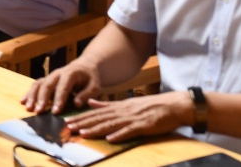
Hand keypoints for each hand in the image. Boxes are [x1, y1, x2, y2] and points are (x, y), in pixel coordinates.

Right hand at [21, 60, 102, 113]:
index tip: (55, 112)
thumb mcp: (95, 86)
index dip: (59, 99)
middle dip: (41, 99)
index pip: (63, 87)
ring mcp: (50, 76)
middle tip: (38, 112)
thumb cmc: (90, 78)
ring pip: (38, 84)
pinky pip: (35, 85)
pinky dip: (29, 93)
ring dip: (32, 96)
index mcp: (70, 73)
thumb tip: (77, 104)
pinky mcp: (46, 80)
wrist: (84, 66)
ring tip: (28, 108)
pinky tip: (23, 101)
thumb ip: (87, 94)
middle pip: (47, 85)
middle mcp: (57, 73)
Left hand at [64, 93, 192, 142]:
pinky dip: (120, 135)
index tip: (67, 121)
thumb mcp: (126, 103)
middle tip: (68, 128)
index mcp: (118, 107)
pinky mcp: (144, 126)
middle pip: (99, 118)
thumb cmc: (150, 106)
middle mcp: (123, 111)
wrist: (173, 105)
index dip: (81, 117)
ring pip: (111, 124)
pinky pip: (131, 131)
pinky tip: (110, 139)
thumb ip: (108, 104)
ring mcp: (133, 118)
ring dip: (96, 129)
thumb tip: (90, 102)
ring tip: (83, 134)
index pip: (96, 112)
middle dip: (83, 123)